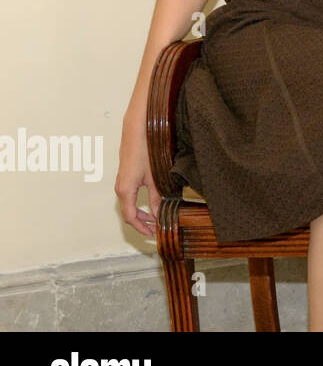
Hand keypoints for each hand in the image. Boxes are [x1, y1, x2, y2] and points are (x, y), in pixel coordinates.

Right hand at [115, 108, 158, 237]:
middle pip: (129, 213)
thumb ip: (157, 197)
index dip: (142, 228)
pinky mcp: (125, 176)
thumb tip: (160, 213)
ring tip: (156, 217)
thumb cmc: (145, 151)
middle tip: (156, 228)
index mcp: (125, 190)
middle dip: (143, 222)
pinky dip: (139, 203)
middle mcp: (120, 188)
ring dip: (142, 212)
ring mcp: (121, 182)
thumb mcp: (154, 177)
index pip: (131, 218)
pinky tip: (152, 201)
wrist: (137, 131)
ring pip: (129, 204)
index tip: (153, 234)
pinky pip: (130, 195)